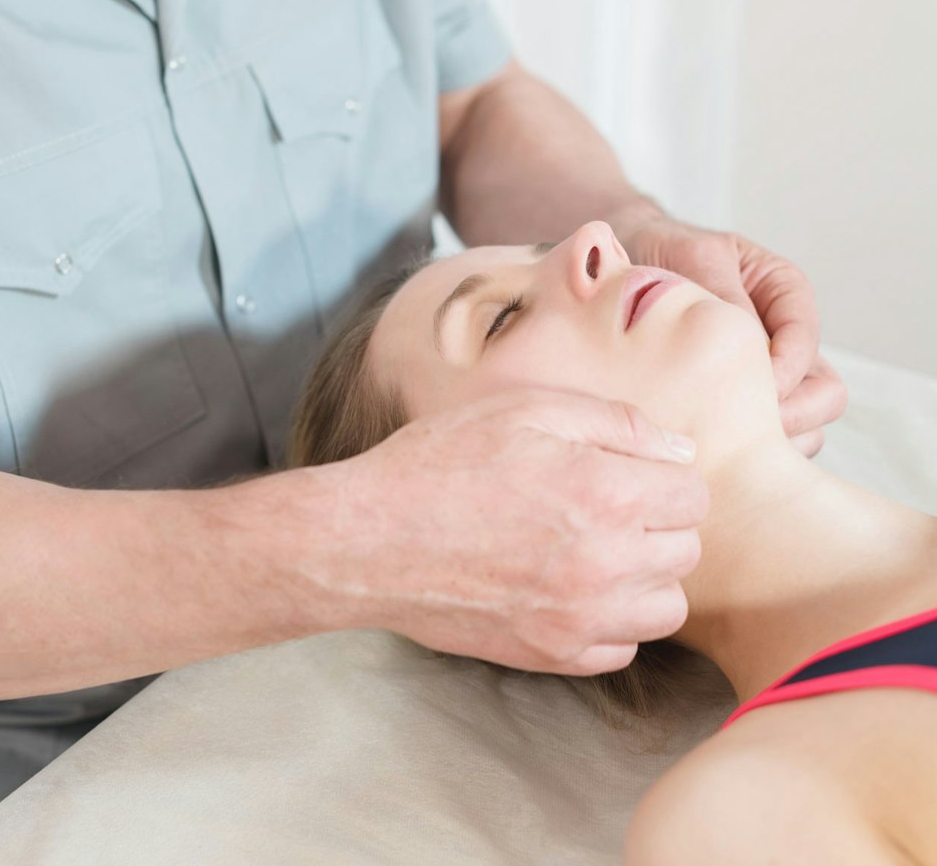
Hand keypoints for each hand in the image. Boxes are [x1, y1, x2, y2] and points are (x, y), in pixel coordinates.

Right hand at [324, 388, 707, 676]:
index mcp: (604, 493)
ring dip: (647, 576)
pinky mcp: (550, 654)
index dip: (665, 477)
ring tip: (600, 549)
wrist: (370, 540)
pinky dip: (612, 620)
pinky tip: (573, 588)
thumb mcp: (524, 409)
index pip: (694, 497)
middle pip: (686, 551)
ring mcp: (579, 618)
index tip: (630, 471)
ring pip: (667, 608)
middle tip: (608, 503)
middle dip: (658, 521)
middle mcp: (605, 564)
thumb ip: (614, 423)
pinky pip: (622, 648)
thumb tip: (678, 450)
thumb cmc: (440, 464)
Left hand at [620, 217, 847, 454]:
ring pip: (803, 428)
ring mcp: (766, 380)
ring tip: (720, 449)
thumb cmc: (659, 256)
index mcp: (784, 294)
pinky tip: (702, 455)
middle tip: (741, 434)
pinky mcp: (738, 411)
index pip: (806, 341)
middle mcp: (784, 341)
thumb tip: (749, 345)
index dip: (783, 372)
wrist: (614, 276)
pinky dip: (743, 456)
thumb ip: (724, 293)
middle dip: (791, 418)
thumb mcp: (693, 259)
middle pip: (824, 395)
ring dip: (769, 446)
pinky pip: (762, 444)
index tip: (748, 391)